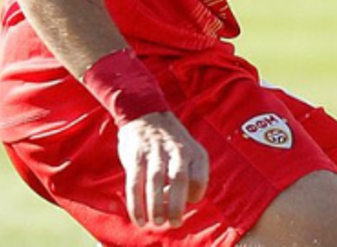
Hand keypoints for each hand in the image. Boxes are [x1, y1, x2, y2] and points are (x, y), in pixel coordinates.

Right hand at [118, 111, 208, 228]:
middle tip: (174, 223)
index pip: (200, 178)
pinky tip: (139, 218)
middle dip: (177, 205)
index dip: (195, 194)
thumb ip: (189, 174)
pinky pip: (136, 183)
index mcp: (194, 152)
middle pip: (180, 180)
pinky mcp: (136, 157)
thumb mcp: (189, 151)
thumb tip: (180, 204)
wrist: (146, 114)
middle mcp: (177, 151)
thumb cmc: (170, 142)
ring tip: (157, 222)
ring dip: (156, 206)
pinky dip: (137, 204)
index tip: (187, 202)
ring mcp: (155, 153)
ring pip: (156, 182)